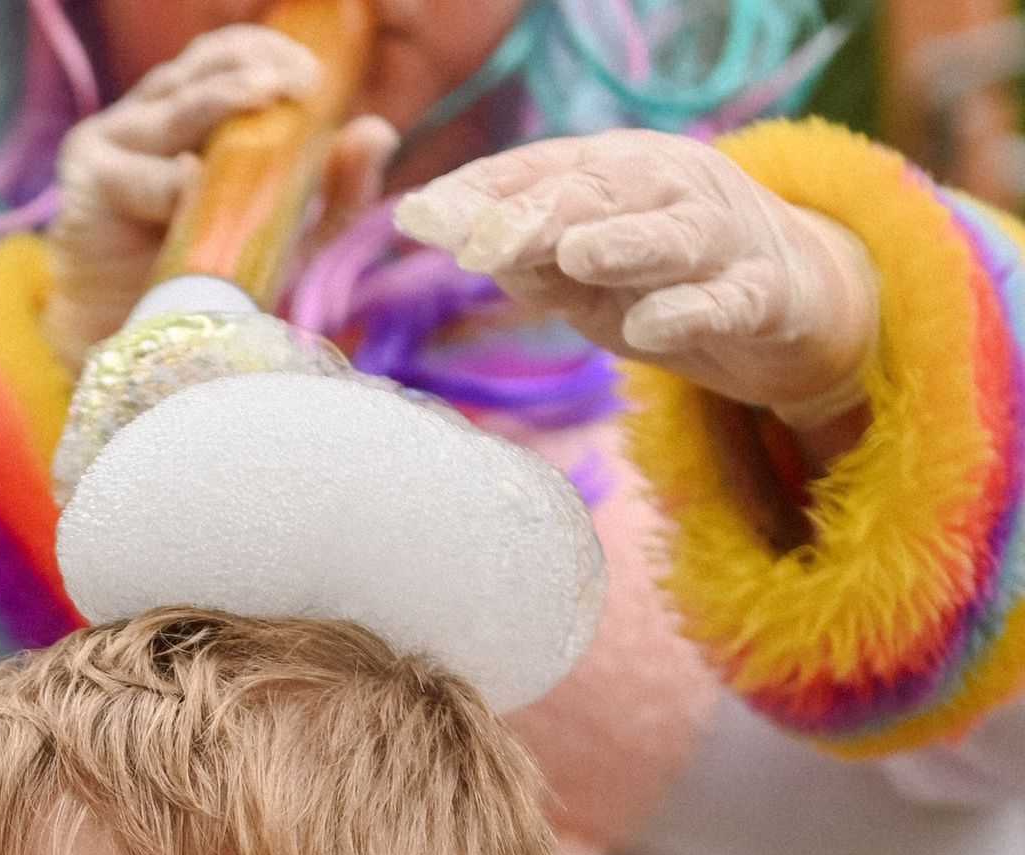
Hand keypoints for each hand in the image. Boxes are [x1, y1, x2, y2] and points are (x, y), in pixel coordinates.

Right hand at [46, 25, 396, 364]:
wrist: (135, 353)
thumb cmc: (206, 287)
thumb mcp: (287, 239)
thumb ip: (334, 194)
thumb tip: (377, 132)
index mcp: (192, 114)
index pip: (230, 55)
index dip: (270, 51)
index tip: (314, 76)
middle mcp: (152, 115)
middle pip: (202, 62)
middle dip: (254, 63)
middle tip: (299, 82)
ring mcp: (114, 140)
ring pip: (173, 105)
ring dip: (220, 99)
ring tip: (265, 97)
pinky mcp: (86, 178)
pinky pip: (138, 174)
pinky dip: (170, 181)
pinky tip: (197, 182)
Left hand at [397, 132, 878, 441]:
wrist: (789, 307)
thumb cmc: (666, 285)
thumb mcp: (586, 278)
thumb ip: (529, 262)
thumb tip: (460, 244)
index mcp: (619, 174)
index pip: (542, 171)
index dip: (481, 192)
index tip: (419, 217)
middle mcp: (672, 189)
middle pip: (602, 193)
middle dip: (537, 214)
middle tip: (478, 240)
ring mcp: (722, 238)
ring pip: (672, 234)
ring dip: (625, 241)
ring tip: (576, 253)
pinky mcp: (763, 294)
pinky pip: (729, 301)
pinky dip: (693, 312)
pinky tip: (652, 329)